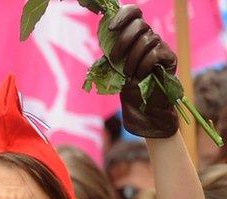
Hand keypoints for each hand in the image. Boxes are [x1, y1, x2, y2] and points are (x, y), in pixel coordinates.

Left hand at [109, 5, 178, 137]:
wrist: (144, 109)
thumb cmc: (129, 89)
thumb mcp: (114, 68)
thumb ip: (111, 53)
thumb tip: (103, 39)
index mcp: (134, 37)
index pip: (134, 13)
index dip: (124, 15)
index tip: (110, 28)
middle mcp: (149, 38)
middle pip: (140, 24)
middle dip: (123, 41)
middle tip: (115, 59)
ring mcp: (161, 47)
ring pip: (148, 39)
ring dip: (133, 59)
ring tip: (129, 74)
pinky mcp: (170, 58)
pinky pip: (156, 53)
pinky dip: (144, 65)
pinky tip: (140, 76)